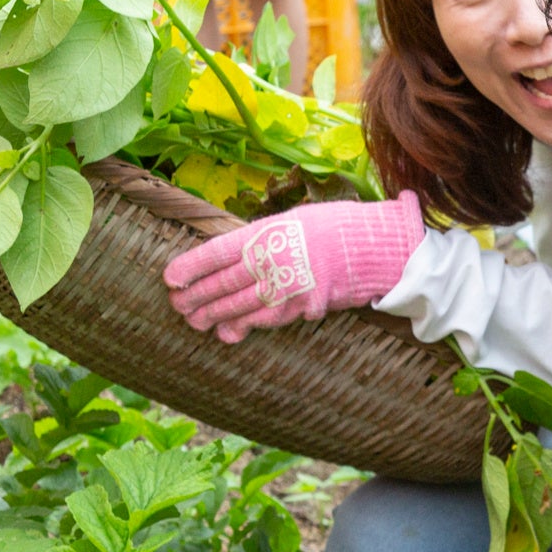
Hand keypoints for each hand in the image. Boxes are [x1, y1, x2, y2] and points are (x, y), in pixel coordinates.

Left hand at [161, 192, 424, 342]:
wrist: (381, 247)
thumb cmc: (338, 226)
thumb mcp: (295, 219)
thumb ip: (263, 237)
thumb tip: (233, 253)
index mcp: (268, 232)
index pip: (218, 252)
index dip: (191, 267)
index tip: (170, 278)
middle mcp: (274, 261)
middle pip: (225, 283)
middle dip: (197, 296)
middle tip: (177, 305)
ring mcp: (290, 287)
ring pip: (241, 306)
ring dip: (215, 315)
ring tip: (194, 321)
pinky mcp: (305, 307)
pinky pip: (269, 319)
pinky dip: (246, 326)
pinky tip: (229, 332)